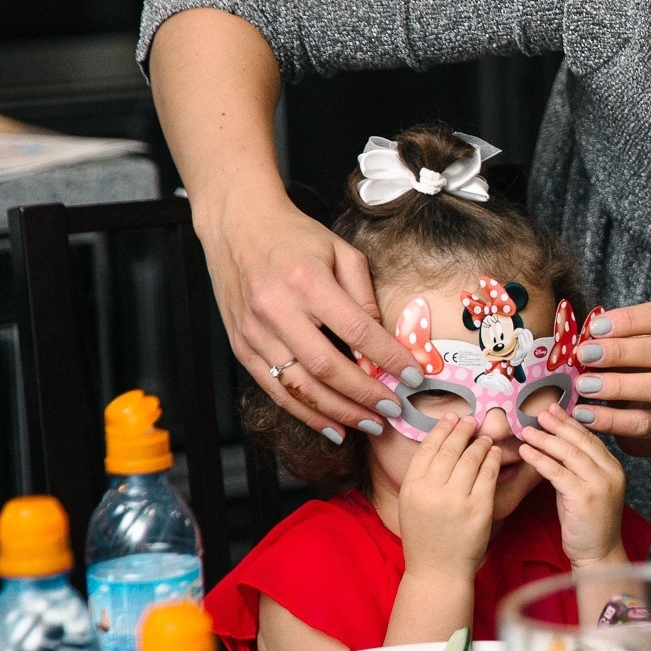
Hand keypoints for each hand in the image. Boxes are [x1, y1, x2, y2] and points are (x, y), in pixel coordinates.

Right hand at [197, 184, 412, 438]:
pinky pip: (274, 389)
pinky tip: (331, 425)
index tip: (413, 375)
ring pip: (298, 387)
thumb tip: (384, 340)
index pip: (356, 330)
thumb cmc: (295, 237)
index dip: (388, 358)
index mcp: (307, 282)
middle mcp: (276, 310)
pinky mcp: (241, 346)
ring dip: (337, 413)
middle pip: (326, 367)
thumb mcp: (341, 251)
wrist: (237, 226)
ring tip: (368, 424)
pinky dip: (304, 412)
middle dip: (364, 395)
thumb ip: (364, 296)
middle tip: (393, 410)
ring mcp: (254, 332)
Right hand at [396, 415, 499, 581]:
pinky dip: (493, 459)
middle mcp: (432, 491)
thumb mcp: (411, 503)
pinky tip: (496, 452)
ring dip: (481, 443)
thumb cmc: (425, 536)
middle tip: (471, 420)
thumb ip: (422, 476)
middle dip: (463, 430)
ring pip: (472, 459)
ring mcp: (456, 500)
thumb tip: (440, 442)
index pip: (428, 448)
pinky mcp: (479, 508)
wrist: (438, 571)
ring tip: (485, 437)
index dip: (442, 429)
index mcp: (412, 488)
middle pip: (451, 449)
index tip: (452, 417)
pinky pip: (489, 475)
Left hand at [521, 407, 628, 566]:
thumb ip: (575, 469)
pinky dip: (540, 459)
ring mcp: (600, 484)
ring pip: (569, 453)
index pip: (590, 438)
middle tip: (540, 411)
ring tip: (527, 429)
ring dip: (546, 439)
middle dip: (558, 424)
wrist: (598, 555)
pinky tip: (526, 451)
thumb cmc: (587, 525)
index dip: (570, 422)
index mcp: (613, 468)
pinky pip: (558, 472)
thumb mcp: (584, 490)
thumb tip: (553, 446)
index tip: (553, 409)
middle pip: (581, 441)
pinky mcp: (585, 497)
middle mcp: (611, 472)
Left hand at [566, 301, 650, 455]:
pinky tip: (585, 414)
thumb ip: (618, 338)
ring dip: (618, 385)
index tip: (595, 327)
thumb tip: (582, 339)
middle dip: (621, 351)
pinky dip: (611, 419)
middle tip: (585, 354)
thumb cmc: (645, 368)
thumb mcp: (638, 345)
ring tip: (583, 385)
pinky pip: (645, 423)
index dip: (631, 320)